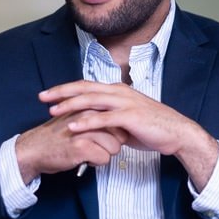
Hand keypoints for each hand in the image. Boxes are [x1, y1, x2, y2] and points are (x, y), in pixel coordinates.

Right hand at [15, 109, 126, 183]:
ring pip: (115, 148)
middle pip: (121, 134)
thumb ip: (97, 115)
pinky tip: (83, 158)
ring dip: (104, 154)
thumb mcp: (78, 117)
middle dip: (112, 144)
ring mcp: (85, 129)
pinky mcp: (81, 147)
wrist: (35, 149)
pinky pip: (104, 159)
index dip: (115, 132)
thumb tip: (120, 122)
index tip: (102, 136)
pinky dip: (96, 163)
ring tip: (88, 151)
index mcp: (90, 105)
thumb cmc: (58, 136)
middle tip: (94, 145)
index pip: (119, 119)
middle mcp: (88, 114)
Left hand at [40, 81, 218, 190]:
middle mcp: (119, 93)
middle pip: (85, 88)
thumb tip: (94, 123)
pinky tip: (73, 126)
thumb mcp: (127, 120)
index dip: (67, 89)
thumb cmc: (152, 128)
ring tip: (53, 111)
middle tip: (42, 96)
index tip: (49, 94)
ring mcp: (125, 103)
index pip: (87, 86)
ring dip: (70, 105)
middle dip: (62, 92)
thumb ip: (110, 118)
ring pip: (92, 101)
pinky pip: (104, 119)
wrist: (176, 133)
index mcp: (117, 91)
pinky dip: (87, 122)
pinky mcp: (130, 117)